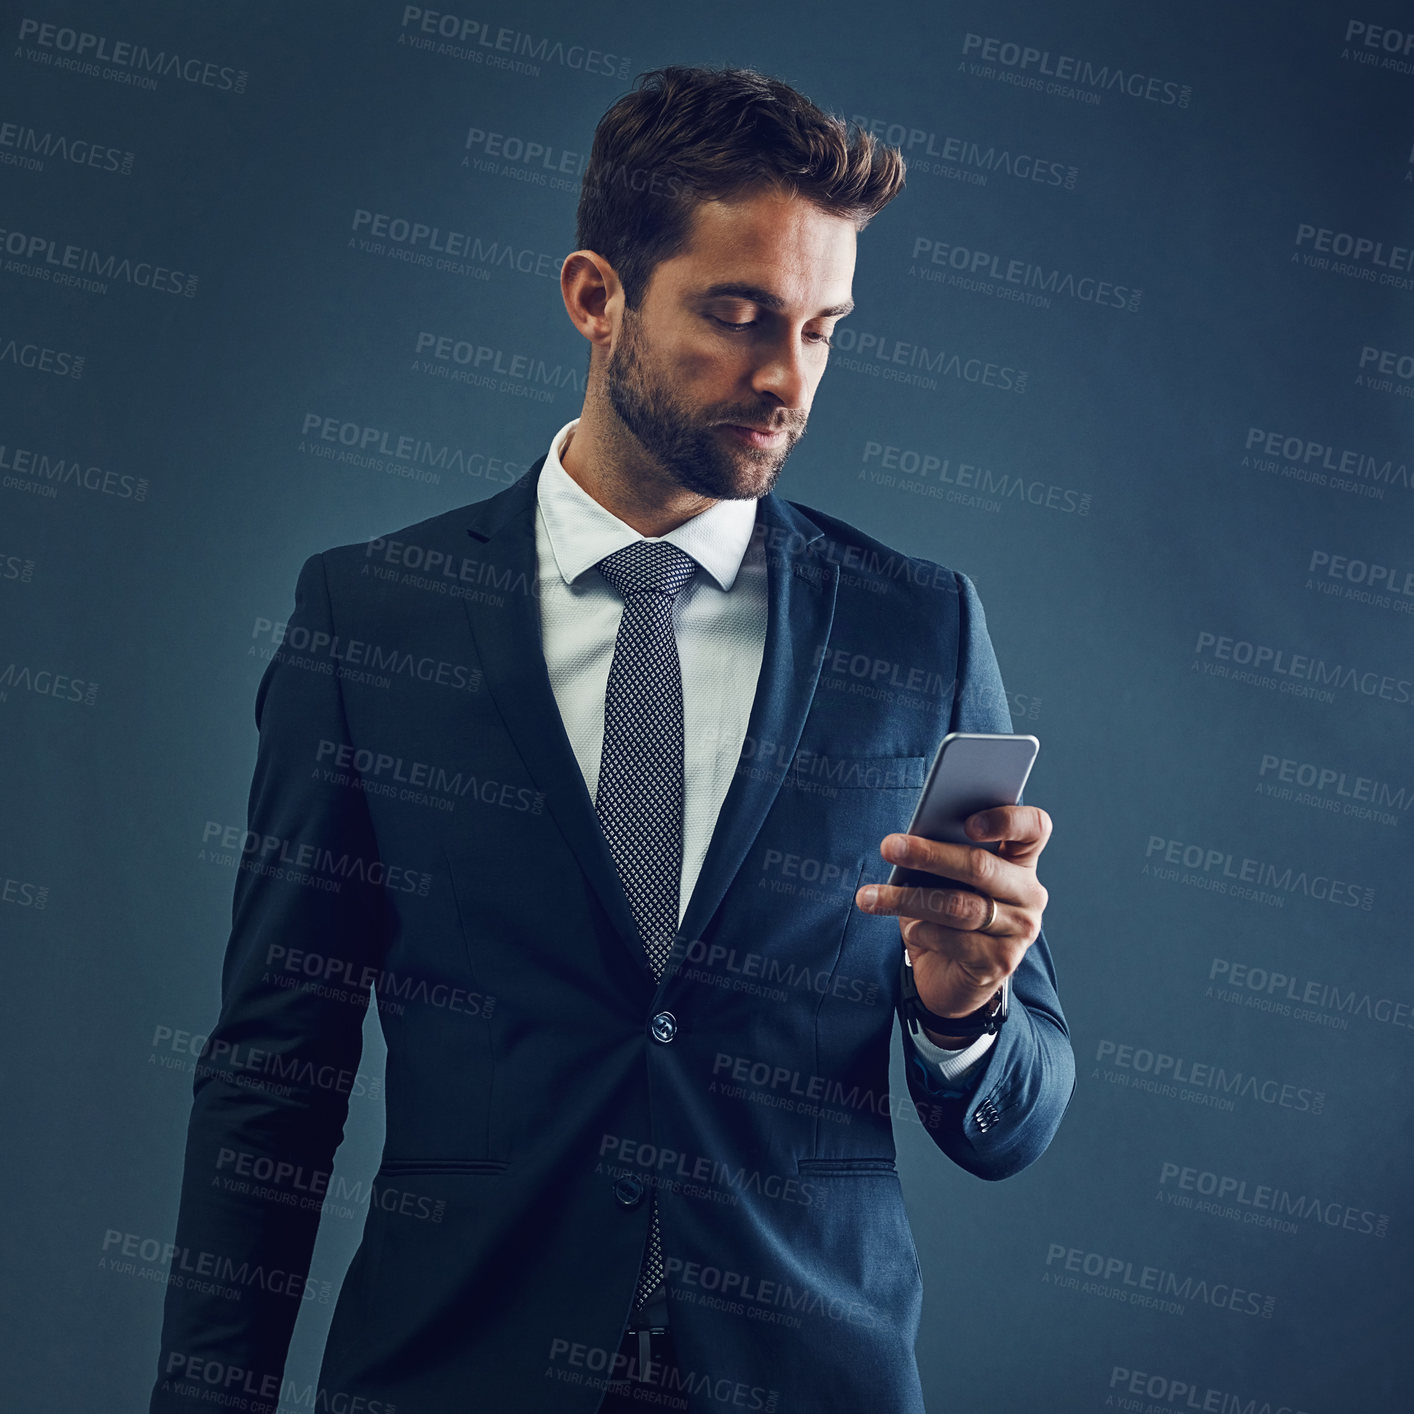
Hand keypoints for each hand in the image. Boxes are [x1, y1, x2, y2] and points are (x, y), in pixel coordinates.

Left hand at [854, 807, 1051, 1040]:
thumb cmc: (946, 916)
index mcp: (1020, 861)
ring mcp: (1020, 929)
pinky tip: (909, 930)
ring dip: (908, 898)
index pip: (1033, 828)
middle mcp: (1028, 893)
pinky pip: (956, 941)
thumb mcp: (944, 880)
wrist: (952, 978)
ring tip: (869, 896)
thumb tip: (908, 842)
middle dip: (929, 855)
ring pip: (960, 905)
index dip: (1007, 819)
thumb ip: (940, 856)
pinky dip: (924, 932)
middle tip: (889, 847)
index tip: (967, 822)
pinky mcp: (1002, 962)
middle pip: (982, 866)